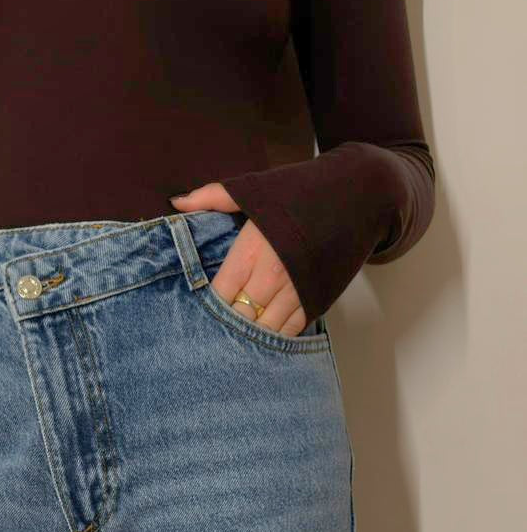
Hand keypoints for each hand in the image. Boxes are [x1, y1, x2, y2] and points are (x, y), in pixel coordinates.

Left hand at [170, 182, 309, 335]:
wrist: (354, 195)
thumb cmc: (301, 191)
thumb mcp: (253, 189)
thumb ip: (211, 197)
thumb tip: (176, 201)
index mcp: (251, 250)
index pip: (220, 295)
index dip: (210, 307)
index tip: (204, 310)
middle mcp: (272, 276)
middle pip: (240, 318)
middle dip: (228, 326)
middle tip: (217, 333)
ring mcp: (296, 291)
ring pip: (265, 331)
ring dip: (252, 337)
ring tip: (238, 342)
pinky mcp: (316, 300)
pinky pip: (291, 330)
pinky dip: (276, 336)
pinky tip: (265, 337)